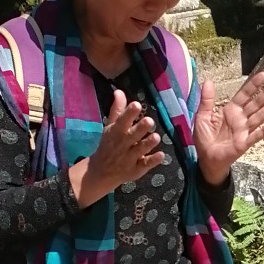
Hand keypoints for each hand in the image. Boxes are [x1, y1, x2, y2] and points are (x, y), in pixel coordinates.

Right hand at [69, 91, 163, 207]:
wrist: (101, 172)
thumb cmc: (109, 145)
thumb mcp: (111, 127)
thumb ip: (118, 110)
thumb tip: (119, 91)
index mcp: (116, 132)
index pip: (122, 121)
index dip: (129, 113)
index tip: (136, 104)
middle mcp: (123, 144)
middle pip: (132, 135)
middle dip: (140, 128)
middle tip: (149, 120)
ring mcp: (129, 157)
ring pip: (140, 149)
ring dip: (148, 144)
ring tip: (156, 137)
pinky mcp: (136, 169)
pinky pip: (145, 164)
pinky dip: (153, 161)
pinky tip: (162, 155)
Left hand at [194, 70, 263, 183]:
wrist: (205, 159)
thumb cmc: (204, 138)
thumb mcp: (202, 116)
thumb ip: (206, 100)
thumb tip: (208, 81)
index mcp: (231, 110)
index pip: (244, 95)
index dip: (253, 85)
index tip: (263, 75)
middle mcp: (240, 119)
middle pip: (255, 104)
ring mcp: (244, 131)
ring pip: (258, 118)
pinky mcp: (244, 143)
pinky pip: (255, 136)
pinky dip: (263, 132)